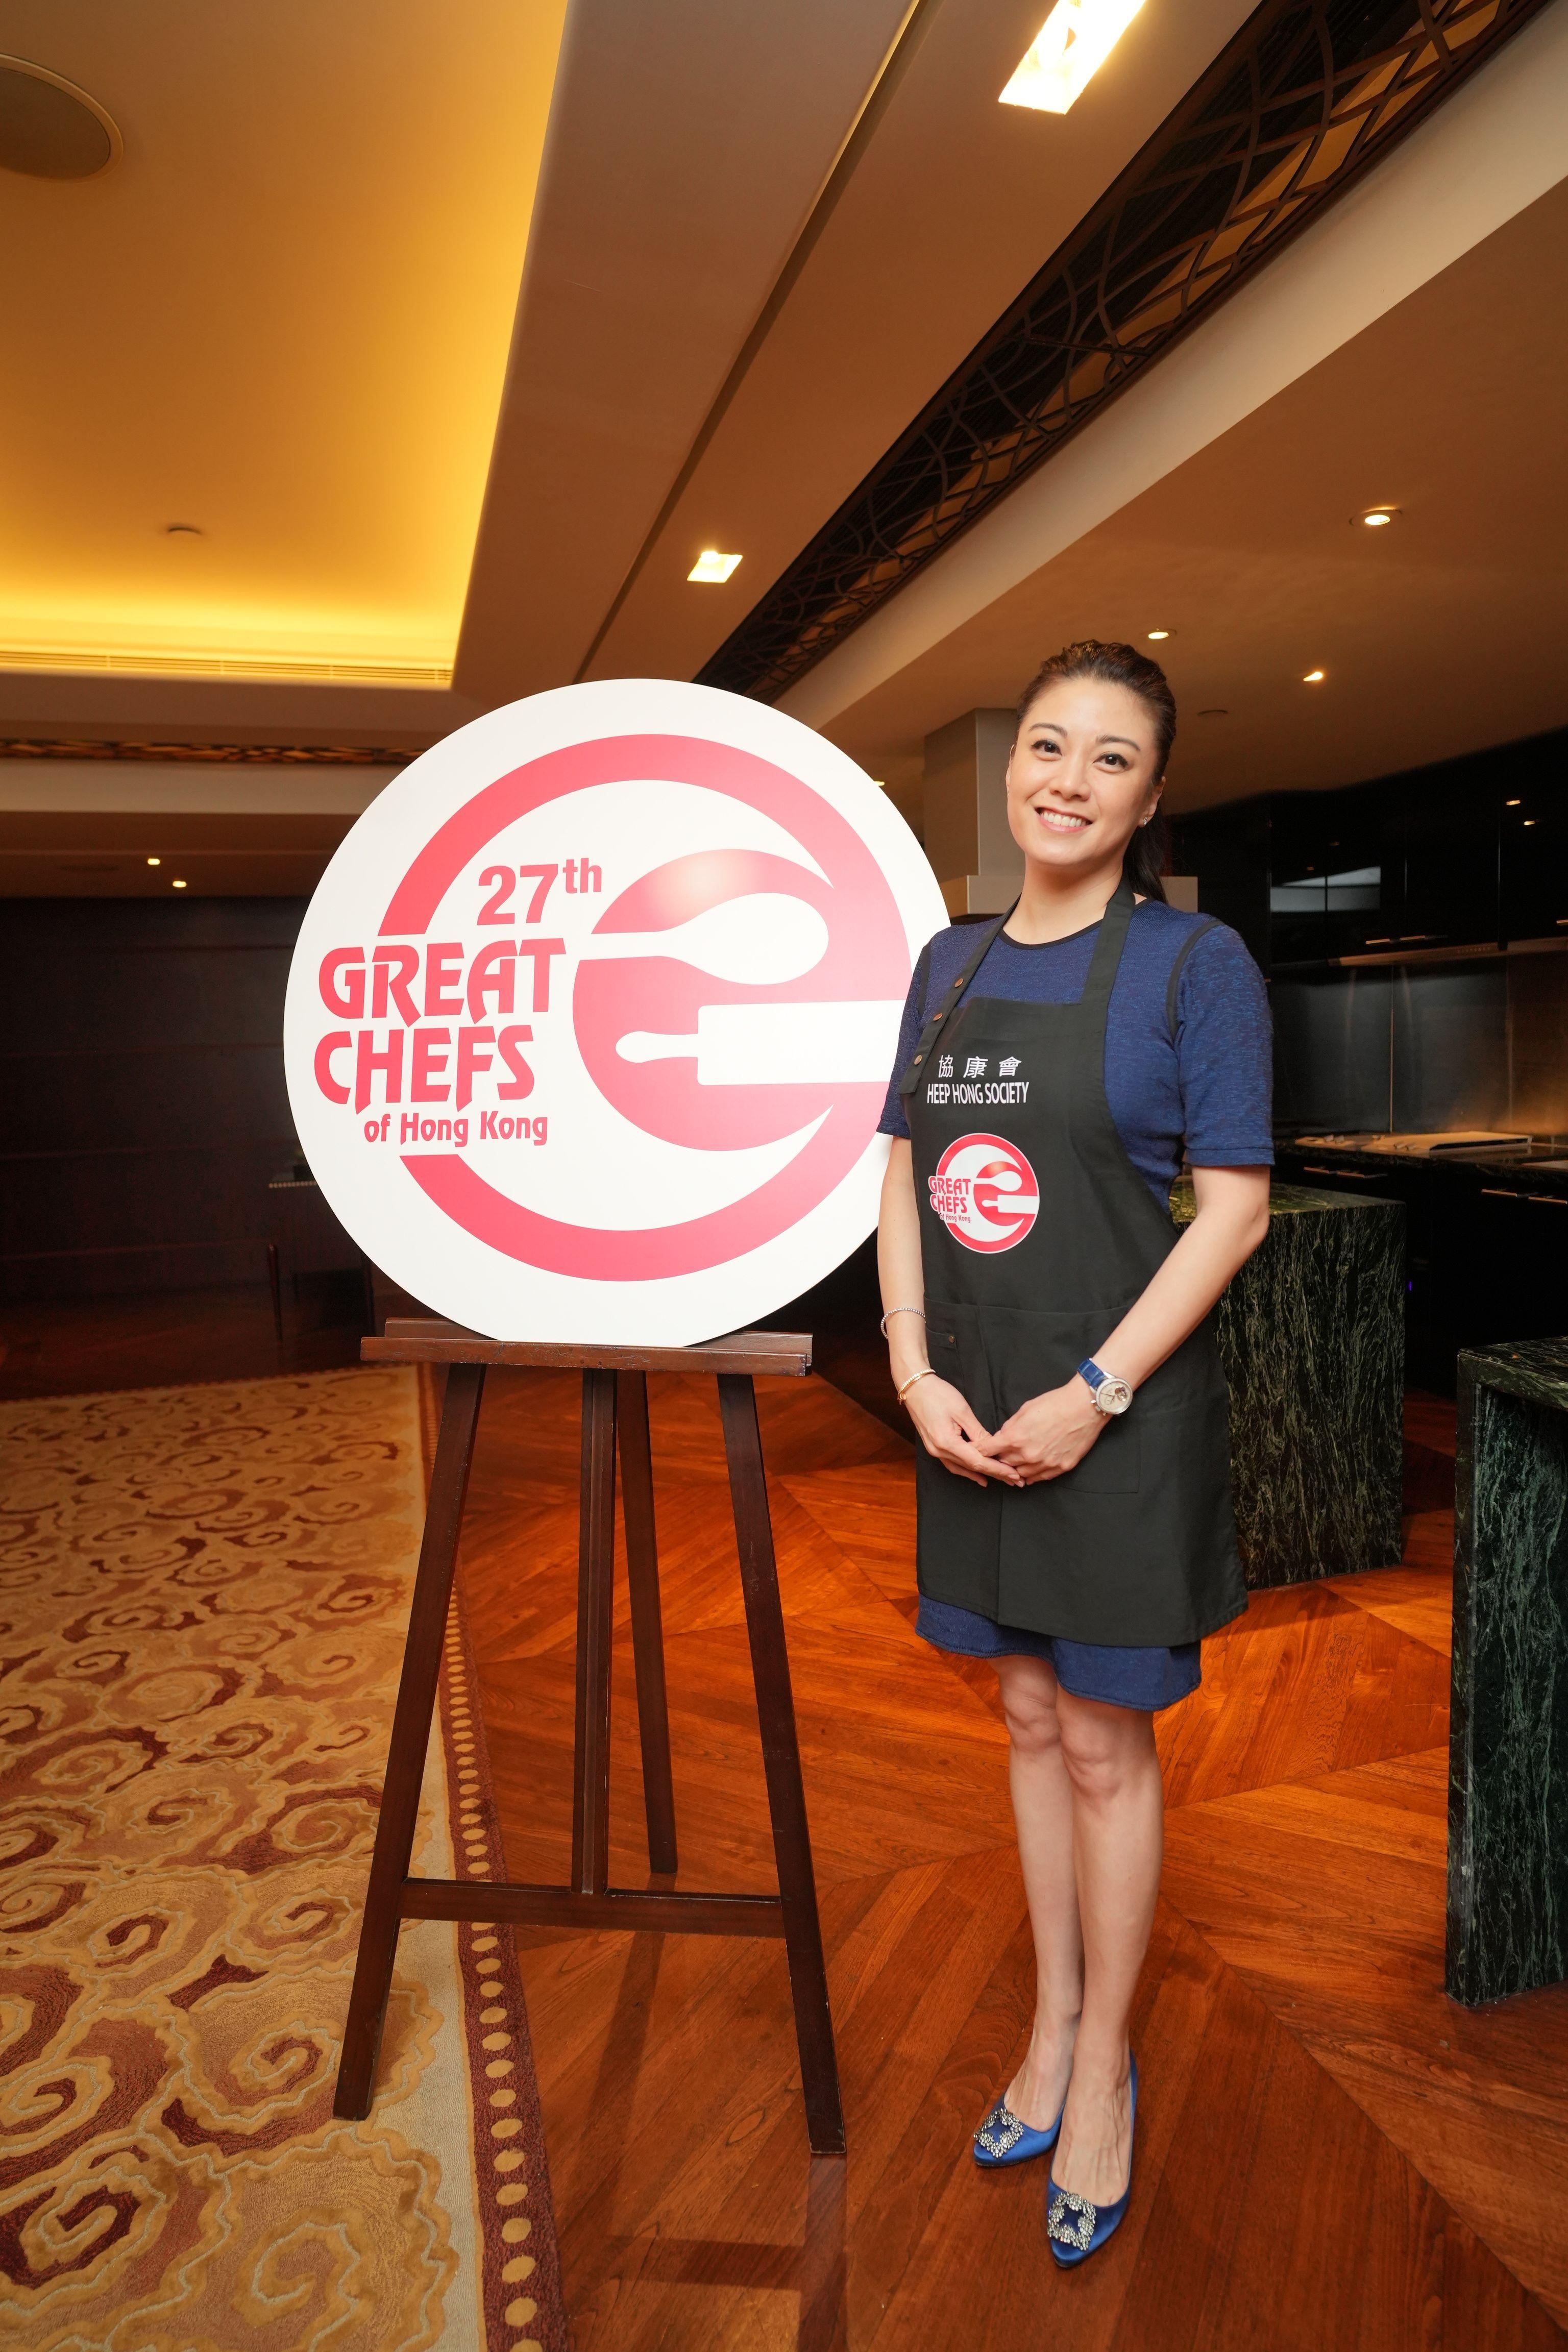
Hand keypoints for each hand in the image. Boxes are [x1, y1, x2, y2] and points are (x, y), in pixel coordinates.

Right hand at [903, 1376, 1025, 1487]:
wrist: (915, 1388)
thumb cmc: (937, 1394)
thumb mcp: (962, 1411)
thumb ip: (978, 1432)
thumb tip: (993, 1447)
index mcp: (946, 1442)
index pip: (977, 1461)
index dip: (997, 1468)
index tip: (1014, 1474)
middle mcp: (939, 1451)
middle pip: (971, 1467)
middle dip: (994, 1474)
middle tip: (1015, 1481)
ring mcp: (935, 1451)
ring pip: (962, 1469)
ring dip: (982, 1474)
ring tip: (1001, 1479)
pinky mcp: (934, 1447)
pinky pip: (953, 1464)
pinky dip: (967, 1471)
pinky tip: (978, 1475)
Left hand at [978, 1379, 1106, 1484]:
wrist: (1084, 1407)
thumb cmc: (1055, 1403)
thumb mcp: (1025, 1410)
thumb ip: (1010, 1426)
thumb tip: (1001, 1437)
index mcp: (1015, 1438)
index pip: (988, 1450)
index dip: (980, 1450)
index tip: (975, 1451)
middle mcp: (1028, 1455)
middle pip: (1003, 1464)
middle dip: (999, 1459)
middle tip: (999, 1455)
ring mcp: (1045, 1463)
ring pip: (1020, 1475)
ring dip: (1015, 1469)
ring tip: (1015, 1463)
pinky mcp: (1060, 1468)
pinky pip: (1039, 1478)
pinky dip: (1031, 1475)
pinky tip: (1029, 1470)